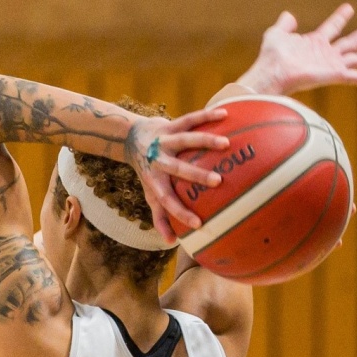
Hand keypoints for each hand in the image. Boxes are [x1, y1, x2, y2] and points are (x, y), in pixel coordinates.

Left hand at [124, 108, 231, 241]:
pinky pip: (190, 119)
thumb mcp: (150, 194)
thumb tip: (171, 241)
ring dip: (204, 141)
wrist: (131, 139)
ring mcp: (164, 141)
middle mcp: (158, 161)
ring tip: (226, 144)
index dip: (180, 213)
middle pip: (176, 168)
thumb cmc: (148, 173)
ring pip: (185, 139)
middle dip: (195, 175)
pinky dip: (207, 116)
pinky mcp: (170, 124)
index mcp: (155, 180)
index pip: (166, 200)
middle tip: (218, 181)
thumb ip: (160, 216)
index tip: (199, 224)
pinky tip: (226, 114)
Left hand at [238, 4, 356, 95]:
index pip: (331, 27)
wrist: (271, 73)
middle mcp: (325, 54)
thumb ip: (284, 24)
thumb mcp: (276, 34)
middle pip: (350, 42)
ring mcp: (332, 65)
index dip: (340, 17)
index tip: (349, 8)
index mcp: (314, 43)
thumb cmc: (270, 57)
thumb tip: (289, 14)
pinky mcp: (335, 75)